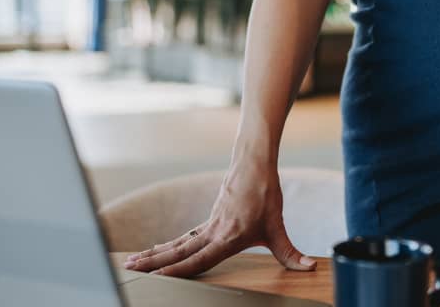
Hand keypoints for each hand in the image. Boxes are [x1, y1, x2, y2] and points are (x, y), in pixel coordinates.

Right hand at [122, 162, 314, 276]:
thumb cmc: (265, 192)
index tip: (159, 278)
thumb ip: (290, 253)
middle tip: (130, 269)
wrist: (254, 161)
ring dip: (154, 254)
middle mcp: (212, 232)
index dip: (179, 270)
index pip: (198, 259)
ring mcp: (208, 224)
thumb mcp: (278, 227)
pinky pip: (184, 237)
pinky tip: (156, 252)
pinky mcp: (209, 219)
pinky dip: (168, 246)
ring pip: (177, 243)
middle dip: (154, 262)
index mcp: (227, 237)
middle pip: (178, 251)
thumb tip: (309, 268)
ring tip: (132, 262)